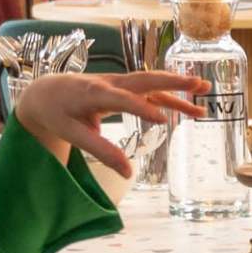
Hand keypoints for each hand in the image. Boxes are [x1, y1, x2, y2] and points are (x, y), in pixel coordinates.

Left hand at [15, 69, 208, 173]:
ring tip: (205, 92)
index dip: (141, 108)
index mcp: (93, 92)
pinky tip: (190, 106)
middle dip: (173, 81)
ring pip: (152, 83)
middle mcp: (110, 82)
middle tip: (199, 85)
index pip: (121, 99)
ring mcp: (119, 83)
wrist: (46, 92)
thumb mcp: (71, 134)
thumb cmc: (57, 112)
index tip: (162, 120)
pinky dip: (169, 95)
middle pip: (145, 80)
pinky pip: (149, 91)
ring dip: (178, 87)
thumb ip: (100, 151)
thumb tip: (128, 172)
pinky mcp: (124, 88)